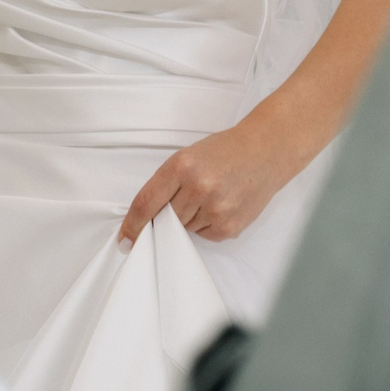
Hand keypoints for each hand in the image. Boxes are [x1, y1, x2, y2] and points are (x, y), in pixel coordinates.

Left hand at [119, 112, 294, 246]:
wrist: (265, 152)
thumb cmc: (225, 152)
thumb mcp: (188, 157)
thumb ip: (167, 184)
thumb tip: (148, 217)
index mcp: (181, 166)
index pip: (146, 203)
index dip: (132, 225)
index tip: (124, 239)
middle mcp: (198, 188)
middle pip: (165, 219)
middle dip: (168, 215)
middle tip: (186, 199)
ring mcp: (216, 209)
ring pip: (185, 229)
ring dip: (190, 218)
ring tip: (211, 195)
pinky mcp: (230, 226)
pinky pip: (205, 235)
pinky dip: (208, 225)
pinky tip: (222, 205)